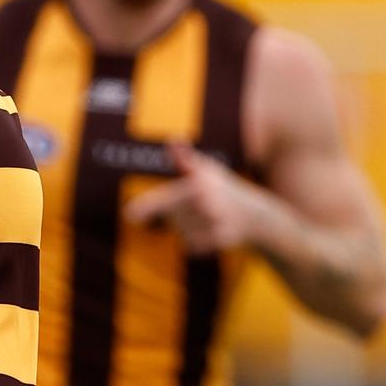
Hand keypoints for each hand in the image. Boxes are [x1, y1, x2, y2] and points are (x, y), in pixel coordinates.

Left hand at [124, 142, 266, 254]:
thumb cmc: (223, 188)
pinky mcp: (224, 238)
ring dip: (190, 230)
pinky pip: (194, 246)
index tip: (128, 215)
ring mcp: (217, 221)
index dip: (148, 206)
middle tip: (200, 209)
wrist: (257, 215)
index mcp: (198, 185)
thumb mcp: (206, 169)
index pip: (167, 198)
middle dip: (179, 218)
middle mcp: (207, 202)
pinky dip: (198, 242)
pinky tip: (212, 232)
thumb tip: (173, 138)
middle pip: (172, 220)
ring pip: (183, 235)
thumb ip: (185, 159)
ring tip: (209, 219)